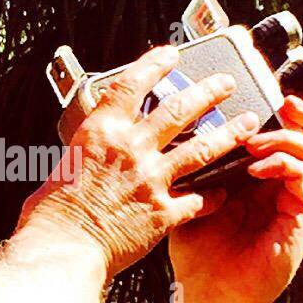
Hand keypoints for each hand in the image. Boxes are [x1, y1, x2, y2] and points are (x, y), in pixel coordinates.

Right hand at [17, 45, 262, 278]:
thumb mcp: (65, 164)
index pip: (133, 85)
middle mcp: (132, 148)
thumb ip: (92, 152)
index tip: (172, 55)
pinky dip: (213, 196)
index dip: (155, 65)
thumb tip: (96, 151)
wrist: (63, 247)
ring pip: (202, 148)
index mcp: (102, 131)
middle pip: (179, 110)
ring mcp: (151, 179)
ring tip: (248, 123)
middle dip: (208, 92)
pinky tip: (223, 193)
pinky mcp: (163, 212)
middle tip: (227, 83)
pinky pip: (198, 200)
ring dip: (229, 133)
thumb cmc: (53, 212)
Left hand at [169, 96, 302, 302]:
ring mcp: (296, 202)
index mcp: (260, 177)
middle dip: (298, 113)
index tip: (261, 89)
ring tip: (257, 138)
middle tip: (280, 101)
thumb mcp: (191, 196)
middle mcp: (283, 186)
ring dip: (287, 138)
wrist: (208, 296)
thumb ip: (195, 164)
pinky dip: (284, 164)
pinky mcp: (302, 220)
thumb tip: (179, 123)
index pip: (282, 132)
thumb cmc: (198, 250)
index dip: (279, 109)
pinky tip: (257, 166)